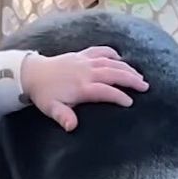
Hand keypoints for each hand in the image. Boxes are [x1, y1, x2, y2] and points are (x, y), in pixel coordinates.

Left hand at [22, 47, 148, 130]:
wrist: (32, 72)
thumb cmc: (44, 94)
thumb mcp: (51, 108)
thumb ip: (63, 117)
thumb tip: (72, 127)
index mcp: (81, 86)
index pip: (105, 90)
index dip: (118, 96)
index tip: (130, 103)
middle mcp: (86, 72)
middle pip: (113, 73)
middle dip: (131, 79)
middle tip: (145, 86)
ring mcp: (85, 61)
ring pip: (111, 62)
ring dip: (127, 68)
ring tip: (140, 76)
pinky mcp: (82, 55)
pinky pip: (100, 51)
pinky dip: (112, 53)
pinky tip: (121, 58)